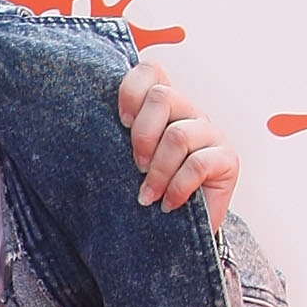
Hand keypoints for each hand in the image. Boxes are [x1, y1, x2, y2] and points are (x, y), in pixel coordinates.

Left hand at [118, 61, 237, 228]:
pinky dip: (177, 188)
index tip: (121, 123)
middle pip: (163, 97)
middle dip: (142, 135)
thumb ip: (113, 140)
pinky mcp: (227, 159)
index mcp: (162, 107)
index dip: (131, 90)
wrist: (176, 235)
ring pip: (178, 134)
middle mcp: (188, 113)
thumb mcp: (123, 165)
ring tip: (148, 195)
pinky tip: (168, 205)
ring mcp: (210, 134)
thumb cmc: (146, 195)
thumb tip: (79, 123)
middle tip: (136, 166)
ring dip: (158, 171)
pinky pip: (198, 163)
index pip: (150, 71)